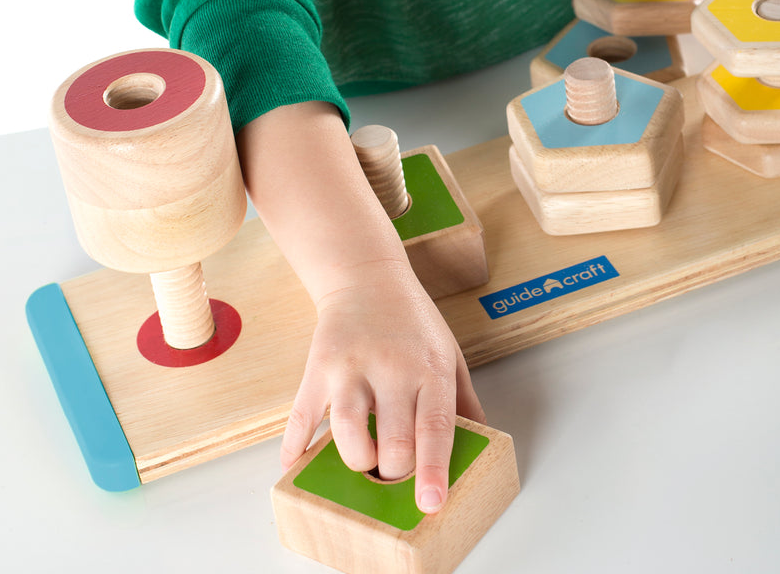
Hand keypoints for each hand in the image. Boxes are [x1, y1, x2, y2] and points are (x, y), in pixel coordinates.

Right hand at [280, 258, 484, 513]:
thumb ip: (464, 402)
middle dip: (394, 472)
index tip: (431, 503)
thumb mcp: (450, 353)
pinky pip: (302, 414)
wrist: (367, 276)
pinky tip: (296, 463)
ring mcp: (351, 367)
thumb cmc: (413, 321)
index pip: (435, 426)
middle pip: (392, 440)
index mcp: (430, 367)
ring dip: (356, 459)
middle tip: (395, 472)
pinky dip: (295, 445)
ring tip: (365, 459)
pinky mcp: (318, 367)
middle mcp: (392, 367)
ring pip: (347, 432)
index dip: (432, 469)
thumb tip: (484, 443)